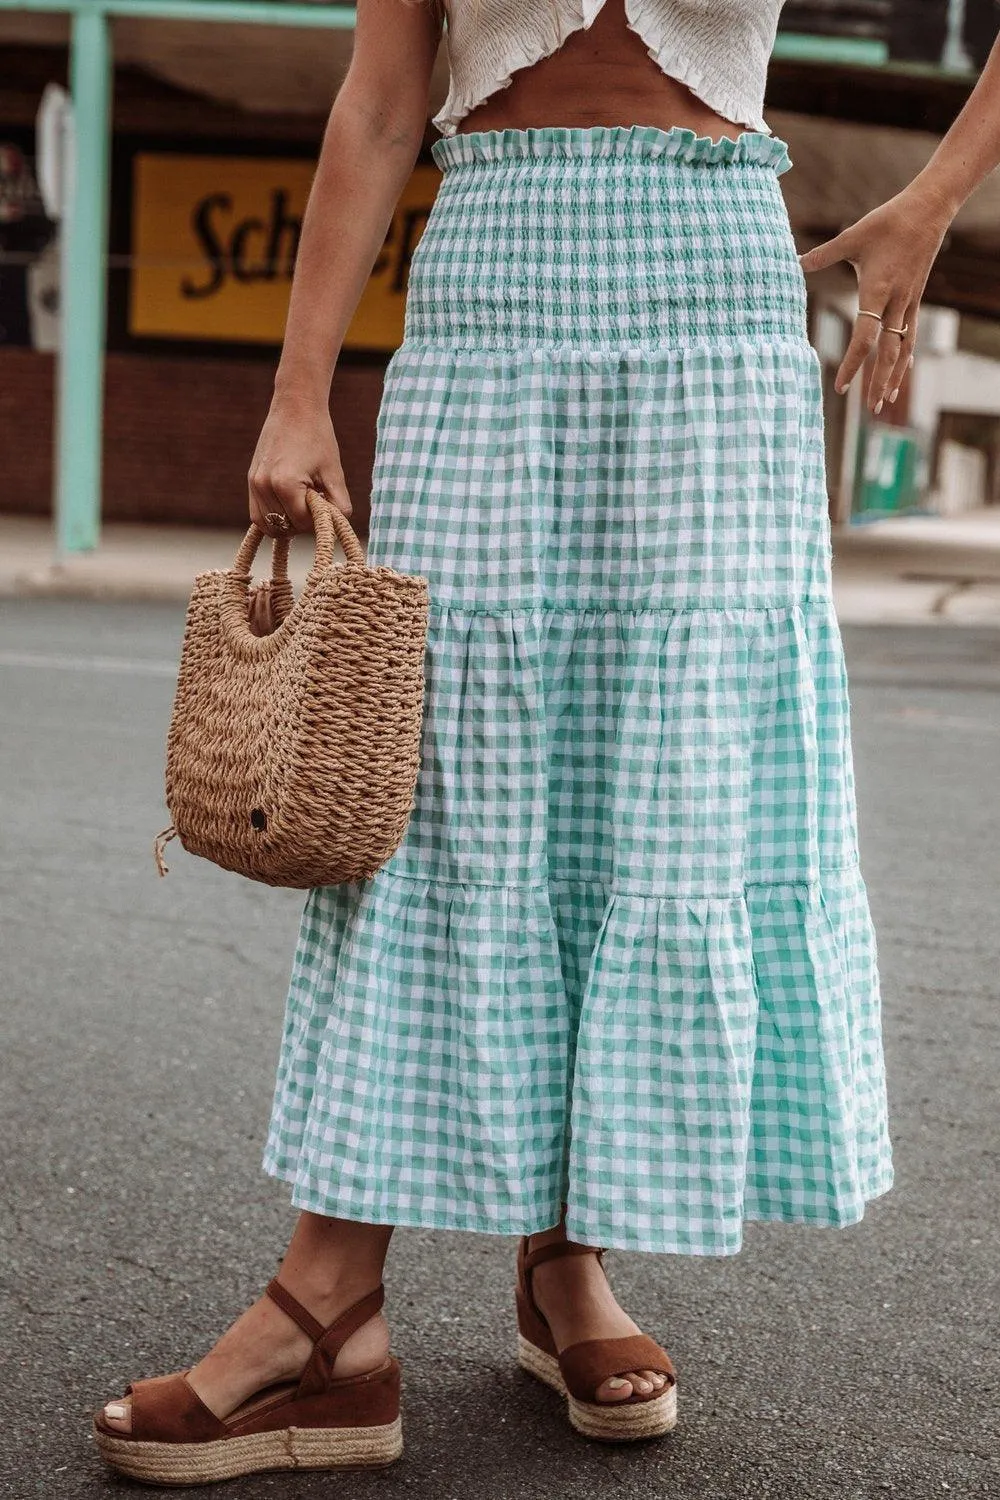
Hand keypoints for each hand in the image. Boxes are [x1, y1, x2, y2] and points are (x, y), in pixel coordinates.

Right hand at [247, 392, 352, 534]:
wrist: (295, 407)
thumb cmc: (318, 437)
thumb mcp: (334, 473)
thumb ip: (339, 504)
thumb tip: (337, 527)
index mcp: (285, 484)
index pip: (302, 523)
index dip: (318, 519)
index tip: (326, 501)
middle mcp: (263, 486)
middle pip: (285, 527)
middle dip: (303, 521)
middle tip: (315, 501)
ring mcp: (254, 484)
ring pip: (270, 526)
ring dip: (288, 522)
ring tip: (303, 502)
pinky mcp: (251, 481)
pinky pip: (258, 516)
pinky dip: (273, 518)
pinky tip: (289, 507)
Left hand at [799, 183, 951, 412]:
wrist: (928, 210)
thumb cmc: (887, 222)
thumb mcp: (852, 236)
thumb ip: (823, 254)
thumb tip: (795, 264)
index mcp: (877, 291)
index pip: (864, 337)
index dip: (853, 364)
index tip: (841, 386)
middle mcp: (896, 302)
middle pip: (889, 352)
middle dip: (878, 382)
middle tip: (869, 409)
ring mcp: (909, 302)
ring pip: (903, 349)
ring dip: (893, 377)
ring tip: (884, 402)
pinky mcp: (915, 299)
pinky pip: (911, 335)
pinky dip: (905, 357)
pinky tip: (902, 374)